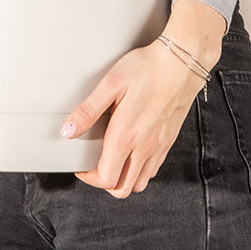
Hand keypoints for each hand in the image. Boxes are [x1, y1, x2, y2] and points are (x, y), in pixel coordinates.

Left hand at [62, 0, 224, 198]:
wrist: (182, 61)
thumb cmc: (147, 68)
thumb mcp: (111, 84)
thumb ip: (88, 110)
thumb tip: (68, 131)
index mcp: (125, 136)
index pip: (105, 178)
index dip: (88, 177)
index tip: (81, 165)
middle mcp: (144, 147)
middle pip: (122, 188)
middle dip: (104, 183)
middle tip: (94, 166)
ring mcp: (159, 146)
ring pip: (140, 183)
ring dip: (123, 179)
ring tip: (113, 160)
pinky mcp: (169, 140)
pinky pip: (154, 169)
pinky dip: (140, 170)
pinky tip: (133, 151)